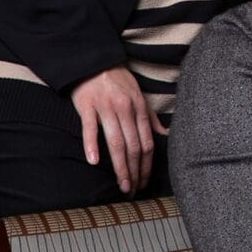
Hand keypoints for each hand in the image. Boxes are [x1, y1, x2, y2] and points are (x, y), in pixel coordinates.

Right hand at [71, 66, 161, 194]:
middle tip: (133, 189)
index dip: (146, 165)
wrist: (93, 62)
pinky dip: (92, 145)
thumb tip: (164, 135)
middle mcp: (125, 109)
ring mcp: (106, 108)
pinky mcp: (86, 106)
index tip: (144, 181)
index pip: (147, 143)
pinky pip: (90, 128)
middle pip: (133, 146)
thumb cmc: (118, 81)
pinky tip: (94, 162)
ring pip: (116, 142)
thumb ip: (150, 117)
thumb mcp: (139, 95)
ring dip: (120, 166)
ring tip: (121, 184)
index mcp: (139, 108)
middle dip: (135, 171)